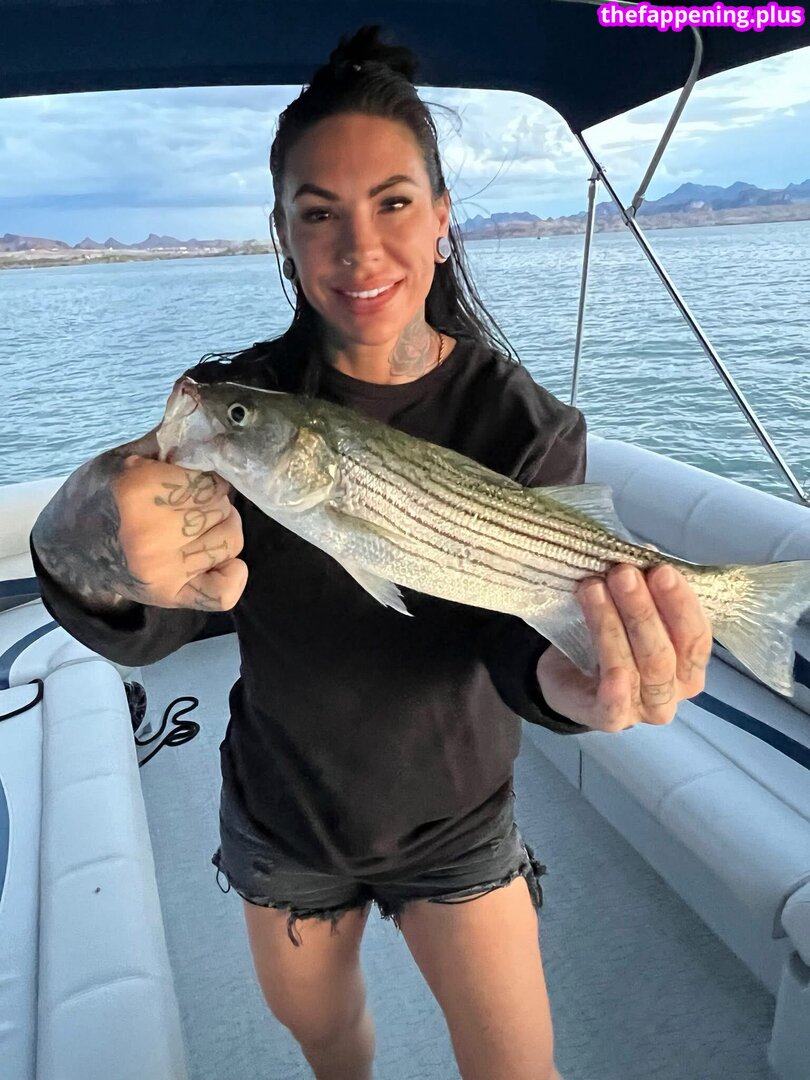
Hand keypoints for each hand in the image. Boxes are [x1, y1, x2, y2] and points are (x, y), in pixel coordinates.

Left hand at [536, 563, 712, 731]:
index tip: (660, 569)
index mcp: (689, 663)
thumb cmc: (609, 638)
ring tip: (593, 589)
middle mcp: (673, 690)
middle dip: (642, 610)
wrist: (566, 675)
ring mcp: (644, 709)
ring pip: (636, 668)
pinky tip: (610, 668)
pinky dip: (615, 685)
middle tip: (622, 574)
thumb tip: (646, 550)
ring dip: (613, 625)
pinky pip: (615, 704)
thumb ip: (644, 584)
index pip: (695, 635)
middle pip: (664, 652)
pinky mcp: (610, 719)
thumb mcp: (629, 609)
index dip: (680, 603)